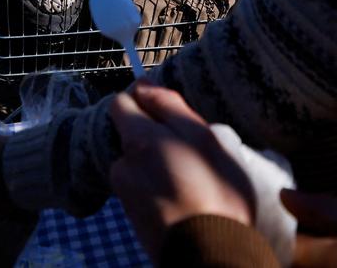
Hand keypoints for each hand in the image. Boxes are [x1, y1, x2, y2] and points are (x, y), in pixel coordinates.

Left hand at [109, 82, 255, 260]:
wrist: (210, 254)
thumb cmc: (215, 193)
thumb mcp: (203, 138)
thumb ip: (170, 107)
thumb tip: (144, 85)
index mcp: (139, 141)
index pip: (121, 102)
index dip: (142, 98)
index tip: (165, 105)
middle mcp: (124, 166)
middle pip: (132, 135)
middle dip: (155, 135)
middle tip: (191, 149)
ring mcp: (126, 195)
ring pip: (139, 164)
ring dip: (158, 164)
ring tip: (192, 179)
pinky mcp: (135, 218)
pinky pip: (144, 189)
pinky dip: (159, 188)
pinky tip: (185, 198)